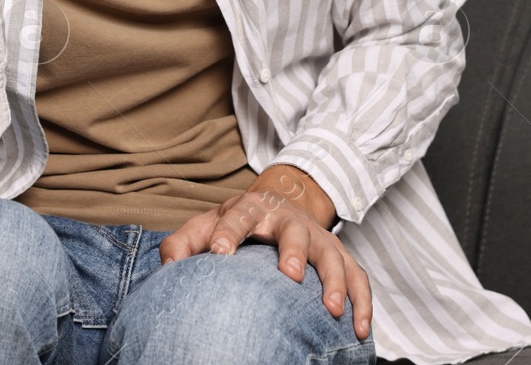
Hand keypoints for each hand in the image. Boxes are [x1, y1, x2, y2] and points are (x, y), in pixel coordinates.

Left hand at [159, 166, 371, 339]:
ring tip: (332, 310)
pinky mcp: (338, 254)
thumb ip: (183, 244)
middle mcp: (288, 220)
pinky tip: (359, 328)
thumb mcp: (206, 225)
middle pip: (294, 231)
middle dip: (293, 250)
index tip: (219, 252)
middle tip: (290, 274)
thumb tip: (168, 267)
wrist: (278, 202)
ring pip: (332, 255)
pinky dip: (362, 301)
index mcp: (251, 210)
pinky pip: (357, 276)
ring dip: (333, 281)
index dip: (228, 232)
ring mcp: (317, 237)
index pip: (238, 218)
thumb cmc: (235, 223)